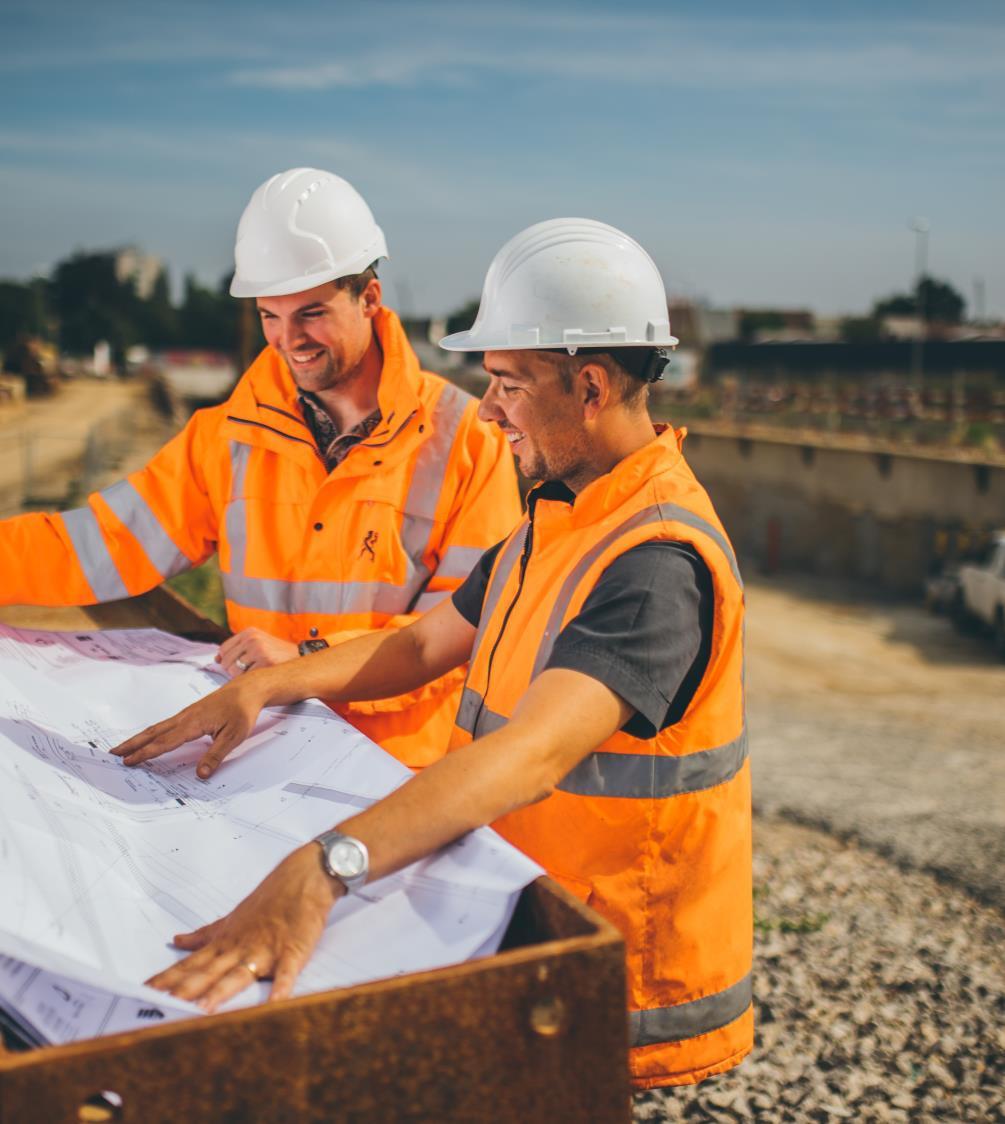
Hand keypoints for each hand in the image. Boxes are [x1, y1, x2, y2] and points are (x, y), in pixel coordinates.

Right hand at [111, 675, 265, 777]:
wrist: (249, 689)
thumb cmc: (243, 710)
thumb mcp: (234, 736)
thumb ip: (216, 756)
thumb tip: (201, 775)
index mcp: (193, 723)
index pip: (165, 742)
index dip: (146, 753)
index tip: (129, 761)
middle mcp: (185, 717)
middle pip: (153, 733)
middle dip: (133, 744)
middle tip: (113, 754)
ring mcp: (186, 714)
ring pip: (158, 728)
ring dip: (140, 738)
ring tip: (124, 748)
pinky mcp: (191, 714)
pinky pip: (166, 725)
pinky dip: (152, 733)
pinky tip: (150, 738)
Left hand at [146, 845, 341, 1011]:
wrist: (304, 878)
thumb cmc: (269, 899)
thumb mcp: (232, 918)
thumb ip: (205, 935)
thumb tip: (176, 941)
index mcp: (225, 942)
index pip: (189, 964)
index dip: (166, 979)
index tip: (143, 992)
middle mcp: (239, 948)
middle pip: (206, 973)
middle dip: (182, 991)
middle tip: (159, 1006)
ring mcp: (265, 950)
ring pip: (238, 974)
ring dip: (221, 991)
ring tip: (203, 1009)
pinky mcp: (292, 951)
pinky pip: (286, 972)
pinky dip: (281, 988)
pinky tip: (275, 1003)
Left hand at [217, 628, 297, 676]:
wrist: (302, 657)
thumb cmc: (279, 654)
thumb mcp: (259, 643)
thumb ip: (238, 649)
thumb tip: (216, 659)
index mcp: (249, 632)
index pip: (224, 649)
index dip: (226, 661)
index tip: (234, 666)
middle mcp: (252, 639)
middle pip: (226, 661)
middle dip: (233, 671)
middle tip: (247, 673)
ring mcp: (259, 650)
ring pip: (234, 671)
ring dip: (241, 677)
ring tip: (254, 675)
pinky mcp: (265, 663)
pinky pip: (246, 678)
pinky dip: (250, 681)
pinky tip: (260, 678)